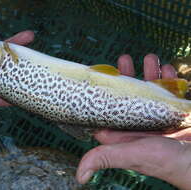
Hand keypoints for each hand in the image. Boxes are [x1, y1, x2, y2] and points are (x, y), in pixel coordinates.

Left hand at [76, 54, 190, 189]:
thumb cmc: (167, 161)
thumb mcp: (131, 154)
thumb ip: (105, 157)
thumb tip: (79, 176)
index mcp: (124, 132)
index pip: (107, 110)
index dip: (102, 94)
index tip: (100, 75)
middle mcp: (140, 124)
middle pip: (128, 95)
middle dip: (126, 76)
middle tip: (124, 60)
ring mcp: (158, 116)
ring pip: (149, 90)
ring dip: (149, 73)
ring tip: (150, 58)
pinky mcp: (175, 112)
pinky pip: (170, 91)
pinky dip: (169, 79)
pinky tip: (167, 69)